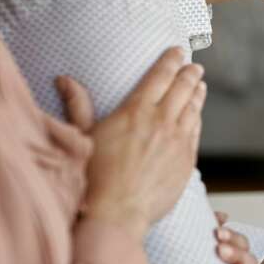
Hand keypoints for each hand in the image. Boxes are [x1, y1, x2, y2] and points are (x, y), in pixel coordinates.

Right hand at [60, 47, 204, 237]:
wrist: (116, 212)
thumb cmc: (94, 176)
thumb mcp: (84, 135)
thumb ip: (78, 104)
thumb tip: (64, 79)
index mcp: (136, 111)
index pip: (160, 77)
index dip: (171, 61)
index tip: (177, 51)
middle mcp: (161, 121)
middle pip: (182, 88)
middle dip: (189, 74)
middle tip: (194, 66)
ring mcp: (177, 141)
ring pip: (192, 109)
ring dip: (197, 93)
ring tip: (199, 84)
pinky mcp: (186, 160)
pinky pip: (195, 132)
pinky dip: (197, 117)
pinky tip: (197, 114)